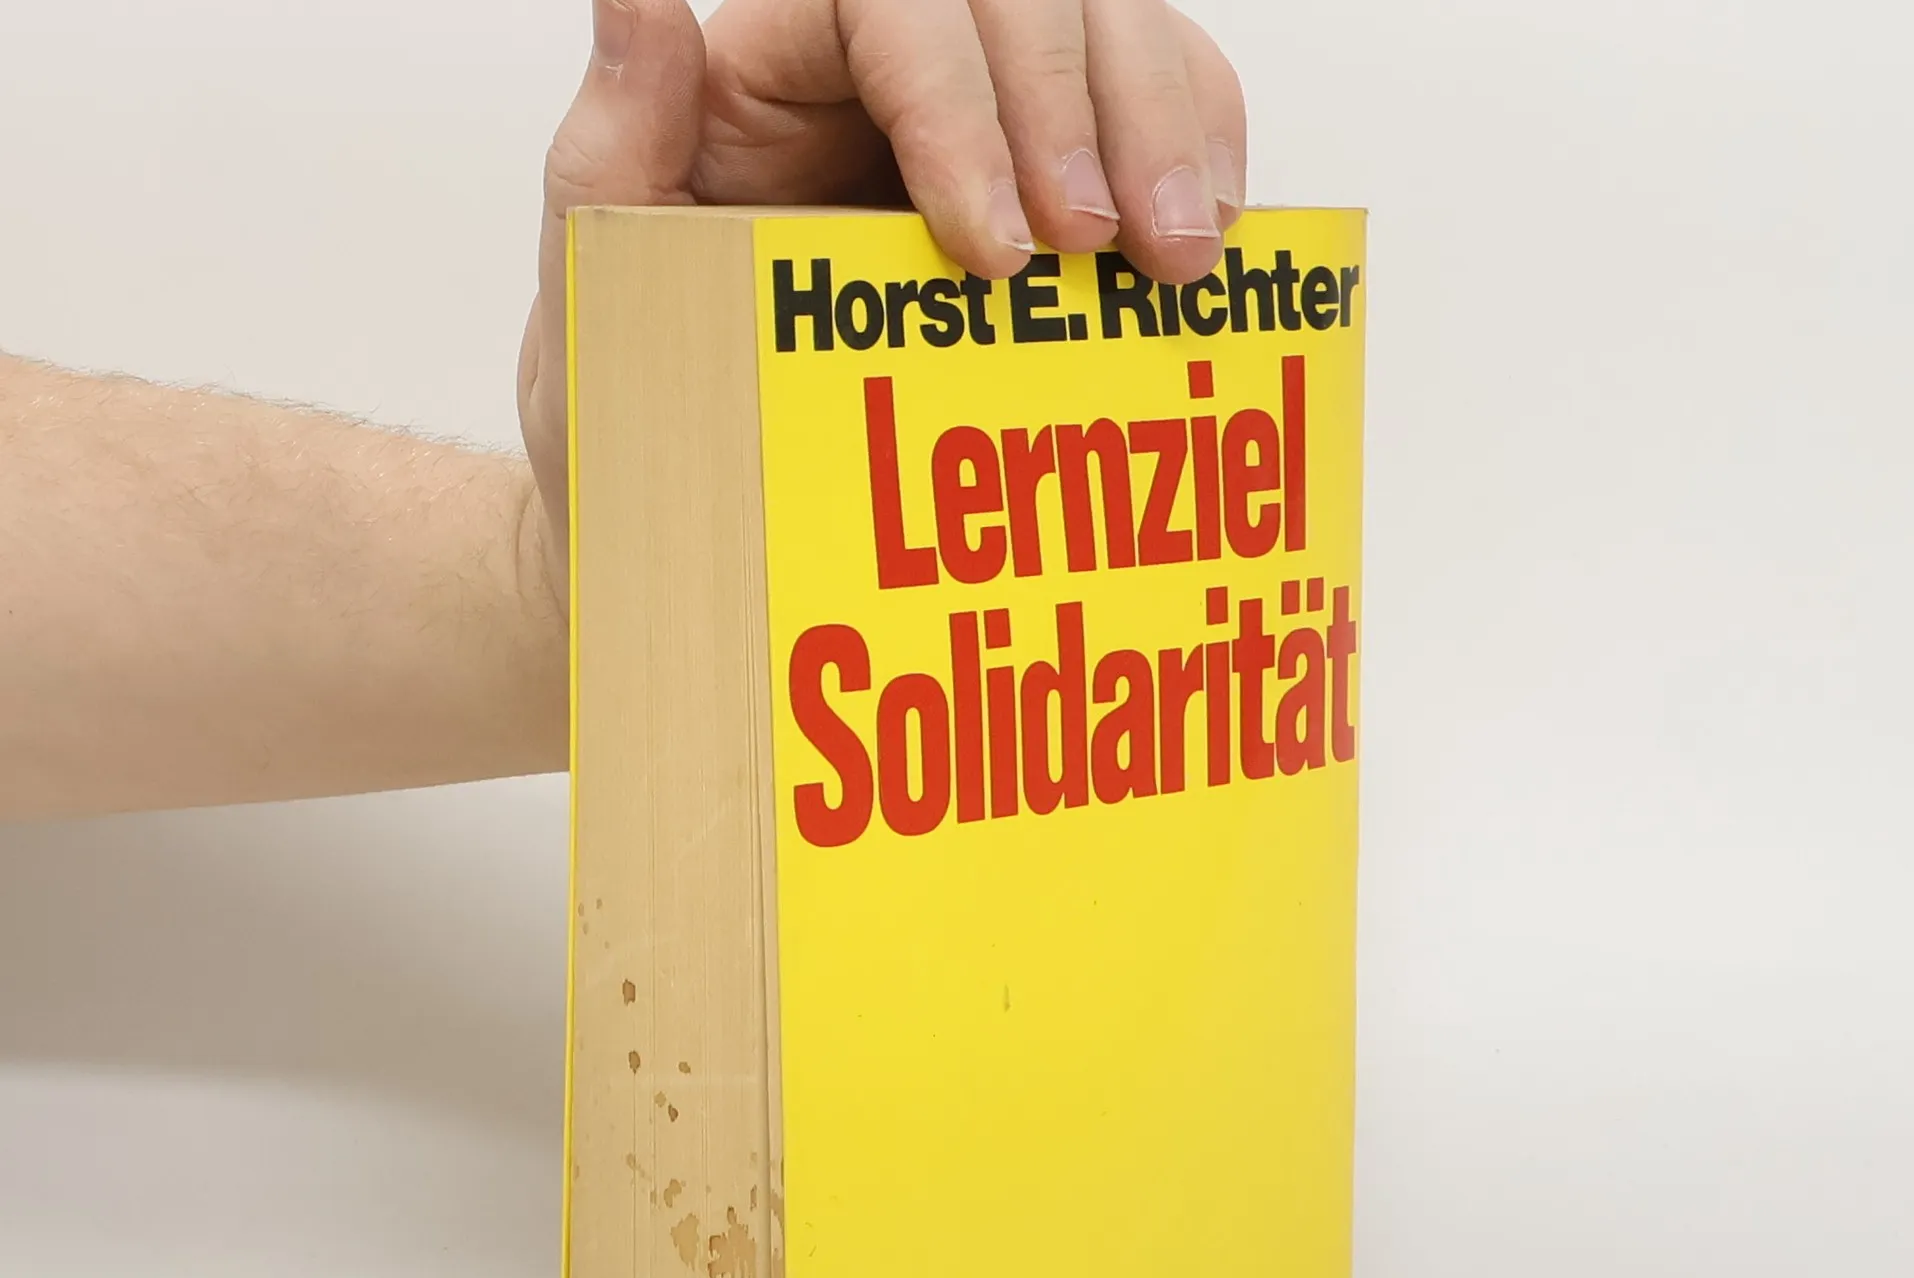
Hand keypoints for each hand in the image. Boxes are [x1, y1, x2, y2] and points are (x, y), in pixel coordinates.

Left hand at [517, 0, 1247, 610]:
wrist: (706, 493)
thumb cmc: (648, 386)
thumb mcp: (605, 279)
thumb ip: (616, 144)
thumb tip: (637, 1)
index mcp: (782, 58)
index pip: (894, 2)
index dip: (964, 102)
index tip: (998, 252)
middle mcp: (896, 59)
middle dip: (1092, 109)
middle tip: (1120, 254)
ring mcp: (993, 109)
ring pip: (1116, 26)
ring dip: (1170, 128)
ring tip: (1182, 264)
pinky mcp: (1061, 169)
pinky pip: (1160, 105)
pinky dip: (1203, 154)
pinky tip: (1211, 243)